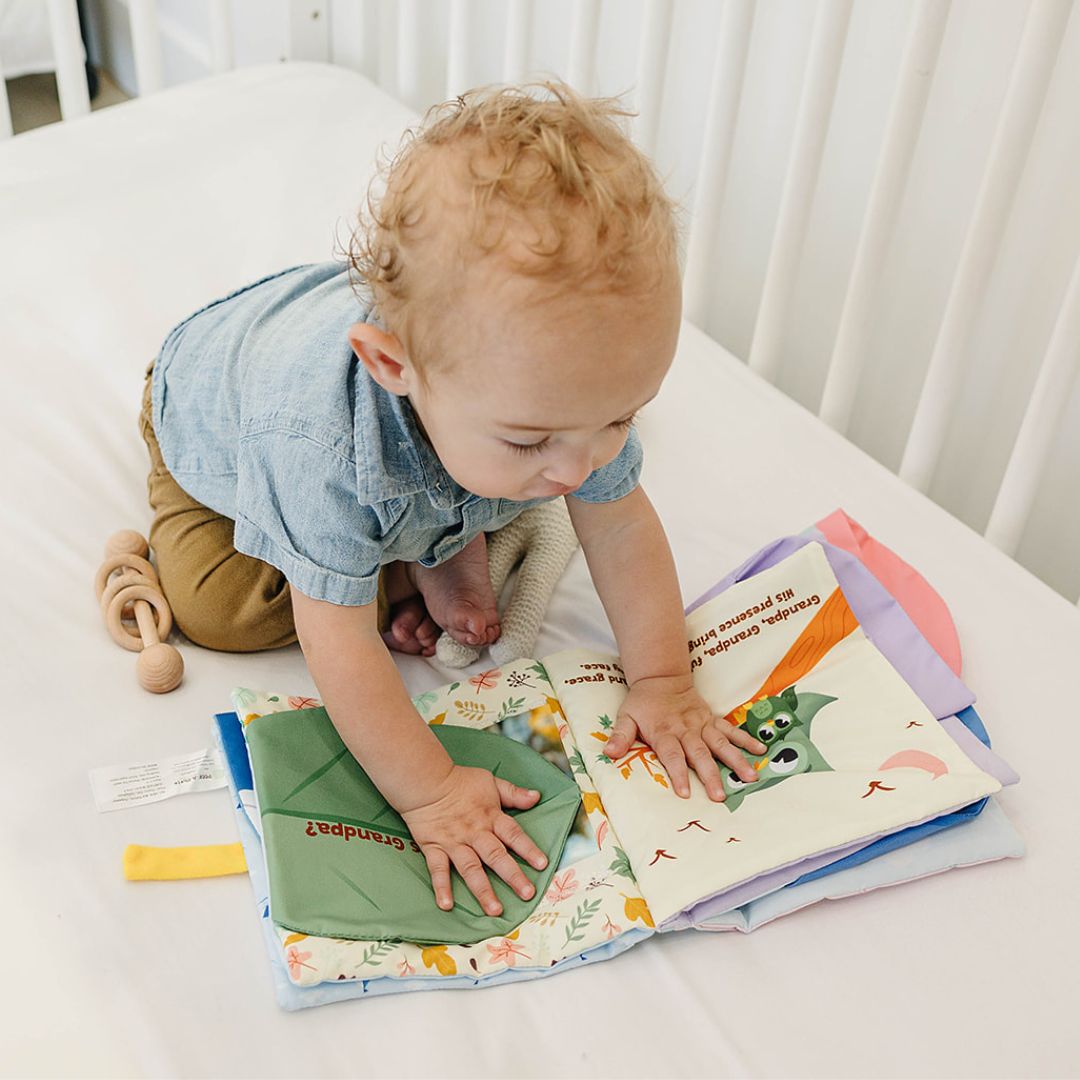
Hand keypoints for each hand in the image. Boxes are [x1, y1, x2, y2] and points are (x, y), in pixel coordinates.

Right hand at [398, 765, 548, 915]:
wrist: (426, 781)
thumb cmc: (460, 781)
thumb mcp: (491, 782)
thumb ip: (513, 793)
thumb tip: (536, 797)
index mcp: (491, 817)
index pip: (513, 834)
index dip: (528, 848)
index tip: (542, 864)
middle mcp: (475, 833)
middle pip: (496, 856)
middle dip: (512, 875)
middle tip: (527, 894)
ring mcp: (454, 843)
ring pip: (471, 869)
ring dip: (483, 890)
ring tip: (494, 910)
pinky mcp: (435, 848)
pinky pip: (438, 870)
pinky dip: (441, 887)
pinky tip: (446, 905)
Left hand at [603, 674, 767, 800]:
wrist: (661, 677)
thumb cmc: (642, 702)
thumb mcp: (625, 716)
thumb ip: (620, 736)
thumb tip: (608, 753)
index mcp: (664, 732)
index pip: (672, 755)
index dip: (678, 773)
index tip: (685, 793)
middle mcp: (686, 729)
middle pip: (699, 754)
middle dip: (710, 775)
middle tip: (720, 796)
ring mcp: (702, 724)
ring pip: (721, 743)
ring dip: (736, 760)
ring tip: (750, 777)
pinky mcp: (713, 719)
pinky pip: (731, 730)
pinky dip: (746, 739)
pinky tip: (761, 751)